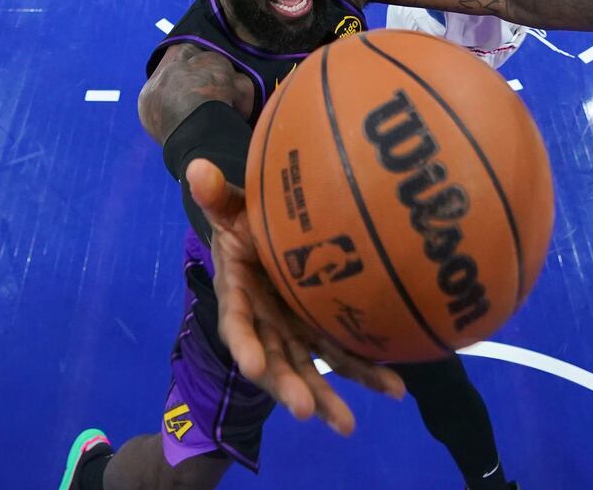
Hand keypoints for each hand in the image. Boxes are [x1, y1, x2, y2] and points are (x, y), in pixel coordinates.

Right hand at [187, 159, 404, 434]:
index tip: (251, 366)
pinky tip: (395, 389)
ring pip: (309, 369)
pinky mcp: (321, 331)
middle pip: (275, 361)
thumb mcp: (232, 206)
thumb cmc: (245, 219)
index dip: (243, 344)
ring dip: (328, 396)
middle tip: (306, 411)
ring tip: (348, 425)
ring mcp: (294, 331)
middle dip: (289, 386)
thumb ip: (218, 194)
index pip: (236, 322)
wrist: (266, 231)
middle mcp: (265, 323)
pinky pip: (343, 354)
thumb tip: (197, 168)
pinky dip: (367, 371)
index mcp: (238, 293)